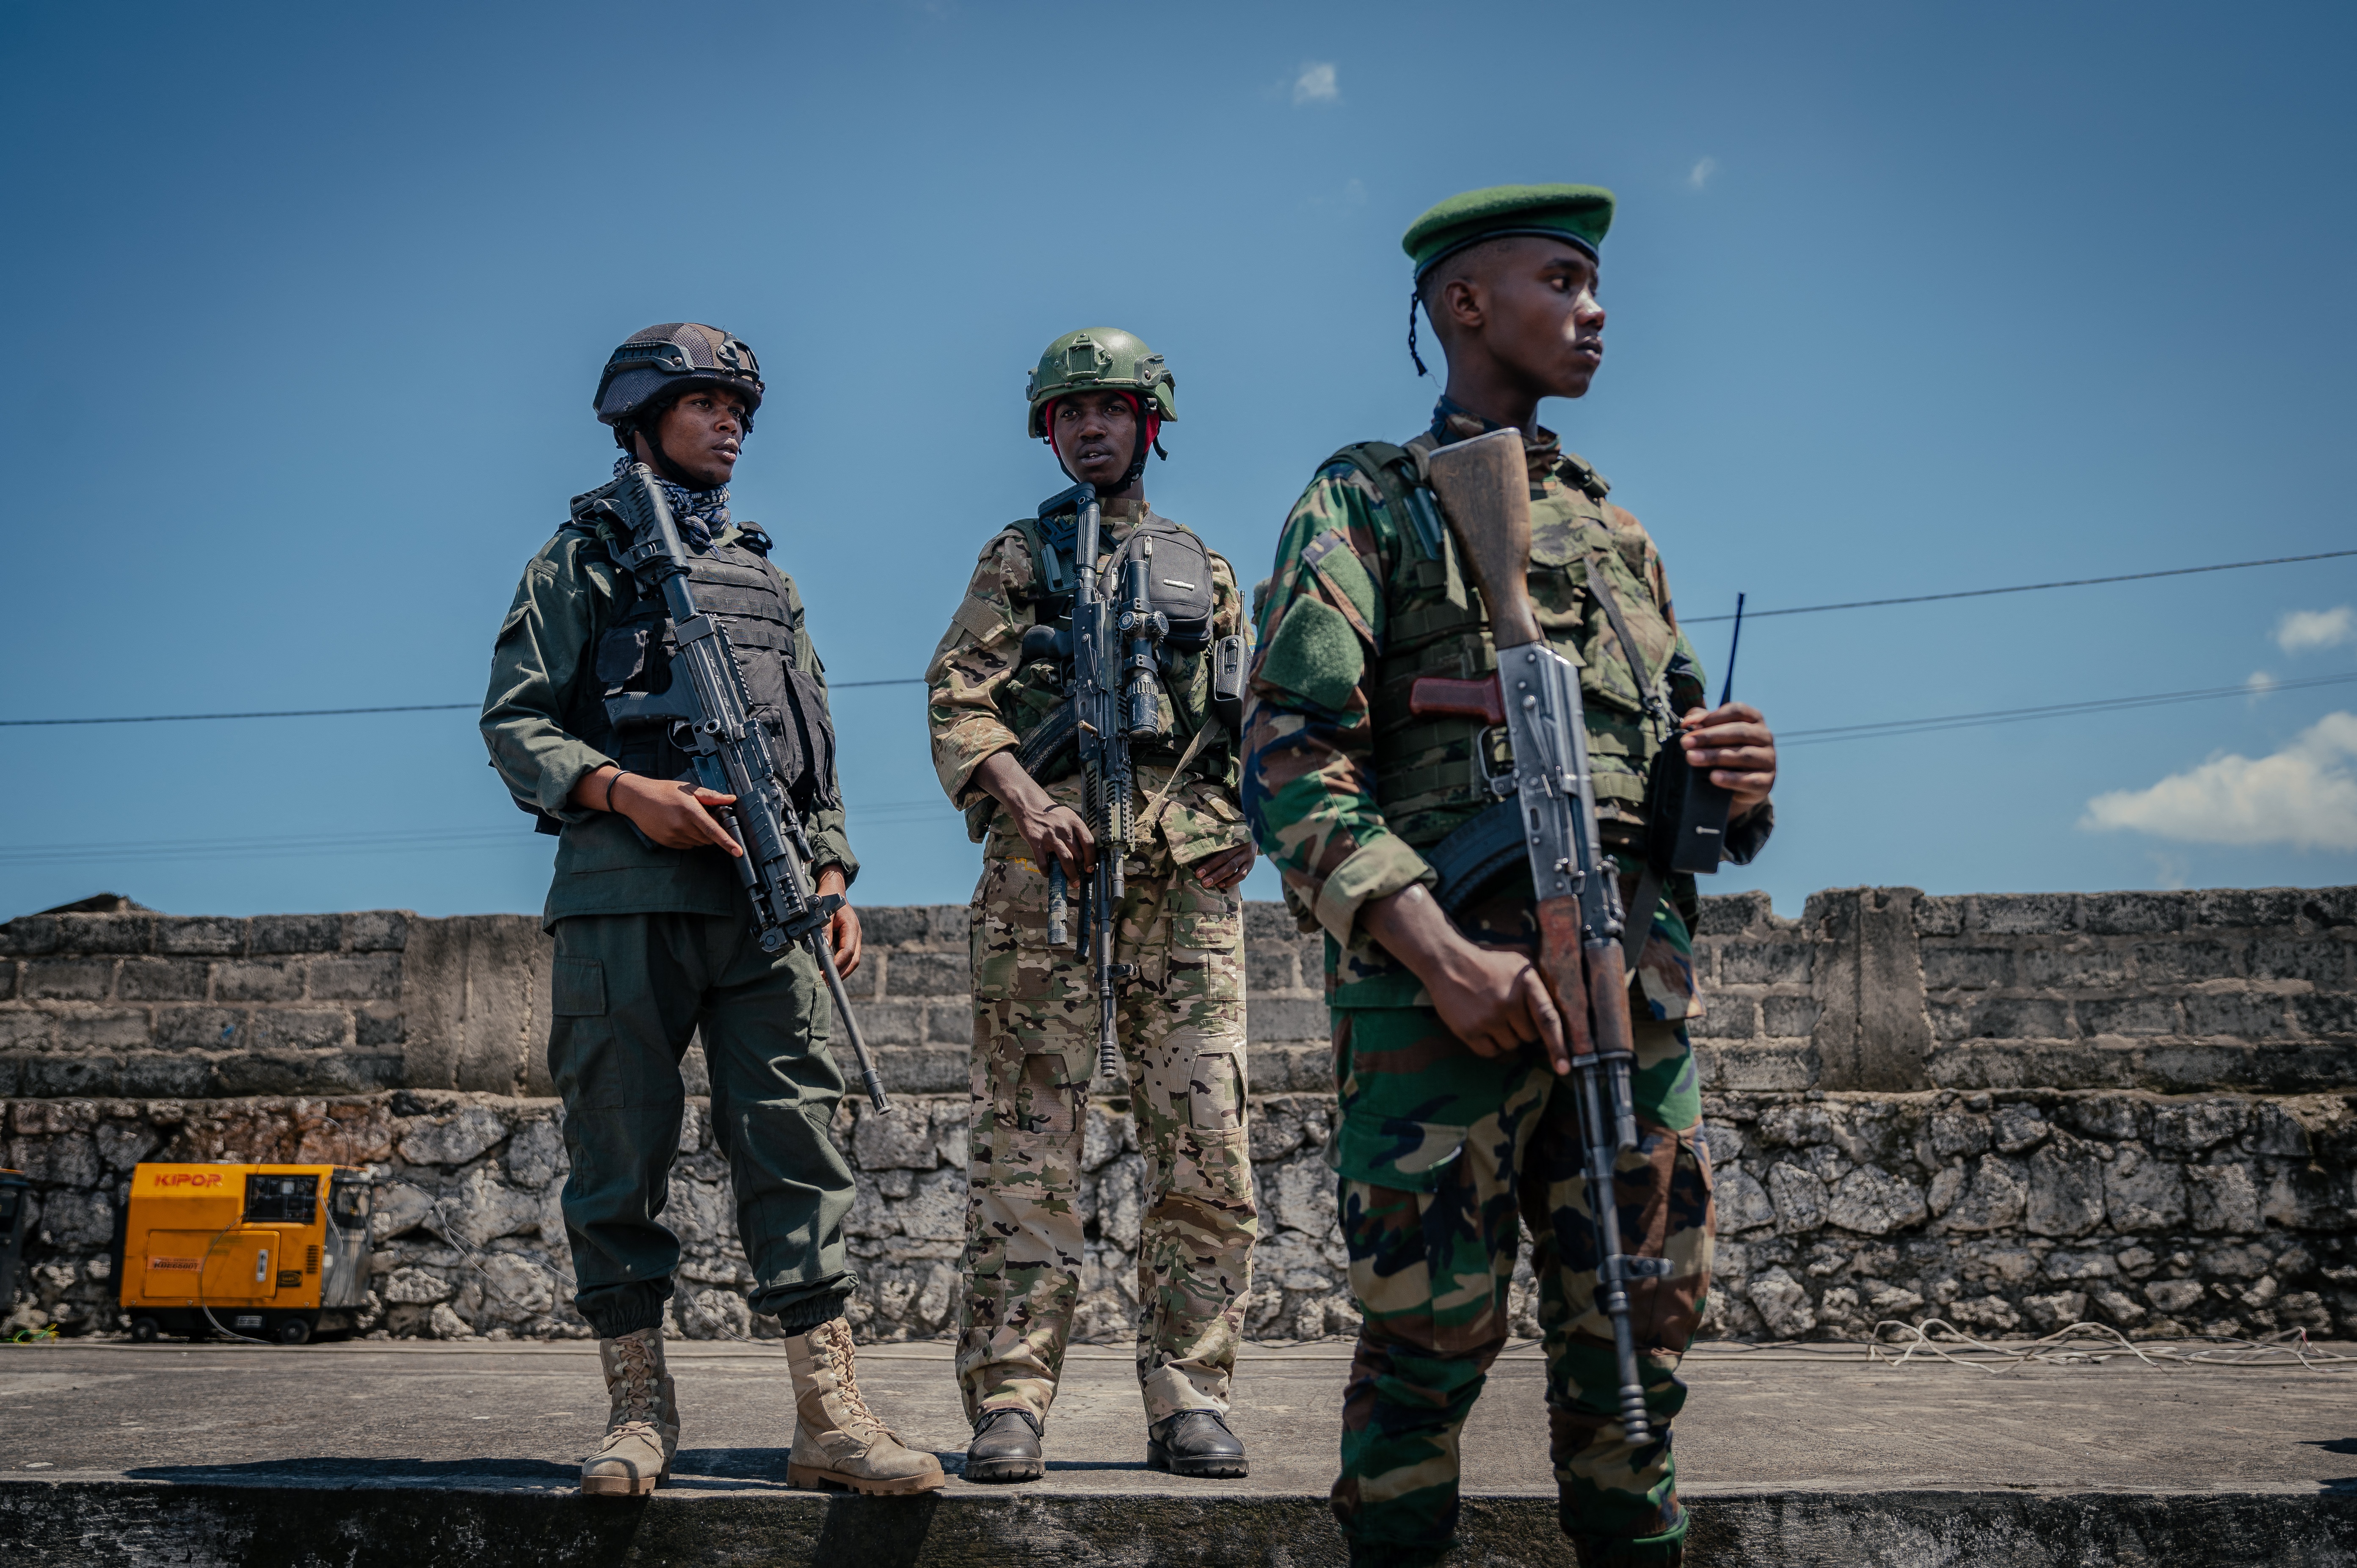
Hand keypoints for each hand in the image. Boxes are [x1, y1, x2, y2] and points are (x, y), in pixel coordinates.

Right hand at [575, 766, 743, 853]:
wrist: (637, 798)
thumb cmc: (664, 791)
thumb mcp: (689, 789)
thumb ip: (711, 796)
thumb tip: (731, 799)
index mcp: (690, 811)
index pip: (713, 831)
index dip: (727, 842)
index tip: (738, 851)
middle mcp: (682, 826)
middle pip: (709, 838)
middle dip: (712, 830)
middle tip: (703, 815)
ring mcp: (673, 836)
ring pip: (699, 843)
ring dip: (701, 834)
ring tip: (688, 818)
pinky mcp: (667, 843)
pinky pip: (687, 845)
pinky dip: (690, 838)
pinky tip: (680, 824)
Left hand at [817, 865, 861, 975]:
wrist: (833, 892)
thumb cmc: (827, 902)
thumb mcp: (825, 914)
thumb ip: (825, 930)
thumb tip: (823, 949)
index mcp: (852, 927)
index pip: (848, 951)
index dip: (838, 964)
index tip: (826, 973)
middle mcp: (856, 935)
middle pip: (854, 960)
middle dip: (841, 973)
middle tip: (826, 982)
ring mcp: (854, 939)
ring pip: (852, 960)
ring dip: (841, 972)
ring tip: (827, 980)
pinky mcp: (849, 941)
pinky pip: (847, 957)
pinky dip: (839, 965)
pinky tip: (829, 971)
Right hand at [971, 749, 1095, 876]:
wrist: (1029, 803)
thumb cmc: (1050, 812)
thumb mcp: (1068, 815)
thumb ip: (1077, 830)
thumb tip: (1086, 850)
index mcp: (1074, 822)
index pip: (1089, 843)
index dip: (1092, 858)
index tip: (1091, 867)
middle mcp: (1064, 829)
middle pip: (1078, 854)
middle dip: (1081, 870)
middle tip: (1080, 878)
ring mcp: (1050, 835)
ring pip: (1065, 860)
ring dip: (1070, 874)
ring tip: (1072, 882)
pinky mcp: (1036, 841)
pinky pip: (1043, 862)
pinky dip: (1047, 871)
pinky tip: (1048, 874)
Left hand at [1192, 842, 1254, 891]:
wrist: (1255, 835)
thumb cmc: (1232, 837)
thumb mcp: (1226, 836)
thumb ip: (1215, 843)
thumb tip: (1196, 854)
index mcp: (1232, 836)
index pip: (1218, 849)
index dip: (1208, 861)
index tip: (1197, 871)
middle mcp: (1240, 845)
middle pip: (1224, 858)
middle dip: (1211, 869)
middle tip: (1200, 878)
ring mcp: (1247, 855)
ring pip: (1232, 867)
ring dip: (1219, 876)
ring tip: (1207, 884)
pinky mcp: (1251, 864)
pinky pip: (1241, 875)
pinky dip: (1231, 881)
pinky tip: (1221, 885)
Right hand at [1360, 884, 1570, 1073]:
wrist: (1447, 960)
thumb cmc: (1487, 960)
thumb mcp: (1519, 958)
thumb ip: (1539, 978)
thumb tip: (1564, 998)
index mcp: (1526, 983)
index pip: (1548, 1019)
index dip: (1558, 1046)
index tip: (1564, 1068)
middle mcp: (1509, 1002)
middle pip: (1529, 1036)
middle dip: (1523, 1029)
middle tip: (1508, 1011)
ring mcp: (1488, 1018)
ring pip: (1511, 1045)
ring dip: (1506, 1036)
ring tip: (1492, 1015)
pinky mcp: (1469, 1030)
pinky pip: (1490, 1052)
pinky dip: (1491, 1045)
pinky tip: (1483, 1026)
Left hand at [1679, 702, 1776, 817]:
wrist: (1739, 786)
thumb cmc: (1726, 752)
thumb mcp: (1715, 734)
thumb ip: (1703, 722)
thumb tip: (1688, 721)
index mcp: (1754, 720)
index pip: (1737, 711)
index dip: (1713, 716)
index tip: (1689, 725)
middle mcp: (1765, 737)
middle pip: (1739, 732)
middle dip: (1709, 737)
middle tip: (1685, 743)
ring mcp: (1769, 759)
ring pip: (1744, 755)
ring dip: (1715, 756)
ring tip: (1692, 758)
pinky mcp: (1767, 782)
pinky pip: (1750, 780)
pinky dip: (1731, 778)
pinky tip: (1713, 777)